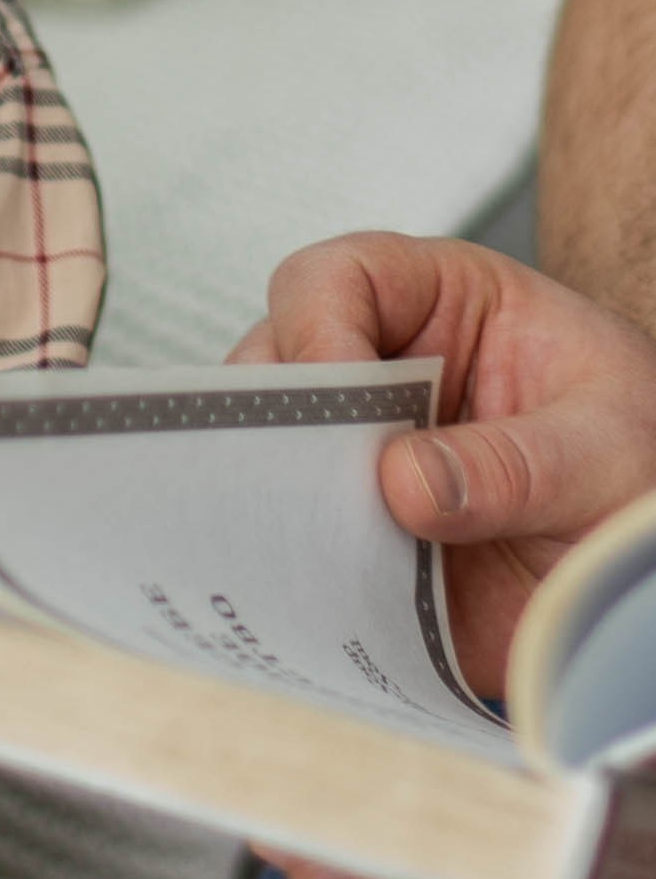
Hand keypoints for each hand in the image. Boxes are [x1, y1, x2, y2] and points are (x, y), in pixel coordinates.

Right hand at [231, 232, 655, 699]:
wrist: (646, 580)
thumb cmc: (643, 472)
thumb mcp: (607, 453)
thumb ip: (517, 464)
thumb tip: (404, 483)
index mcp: (442, 305)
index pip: (336, 281)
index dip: (320, 330)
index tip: (344, 398)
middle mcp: (380, 374)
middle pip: (272, 368)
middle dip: (281, 428)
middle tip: (320, 491)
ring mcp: (355, 460)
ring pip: (261, 461)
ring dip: (283, 507)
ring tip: (331, 553)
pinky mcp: (350, 541)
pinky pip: (288, 550)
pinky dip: (293, 574)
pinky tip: (325, 597)